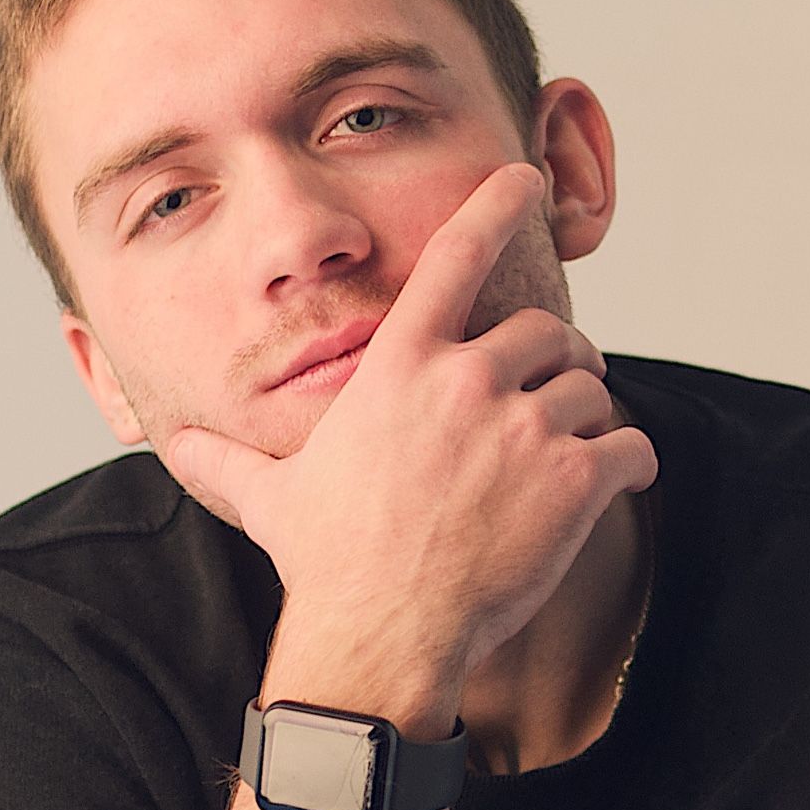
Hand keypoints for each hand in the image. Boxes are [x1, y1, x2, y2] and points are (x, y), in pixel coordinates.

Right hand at [164, 163, 658, 681]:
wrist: (382, 632)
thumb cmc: (328, 564)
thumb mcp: (272, 497)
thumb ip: (228, 461)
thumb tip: (176, 450)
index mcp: (400, 367)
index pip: (455, 256)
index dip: (496, 206)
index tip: (526, 178)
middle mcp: (467, 380)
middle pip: (546, 332)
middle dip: (560, 355)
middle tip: (562, 382)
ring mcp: (525, 427)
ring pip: (591, 392)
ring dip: (589, 417)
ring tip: (574, 451)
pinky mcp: (574, 479)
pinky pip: (631, 446)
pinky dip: (633, 461)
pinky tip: (620, 479)